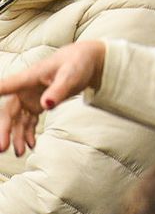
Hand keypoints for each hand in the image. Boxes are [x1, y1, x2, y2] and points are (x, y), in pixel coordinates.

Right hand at [0, 40, 105, 156]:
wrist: (88, 61)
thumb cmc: (77, 63)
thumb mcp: (71, 75)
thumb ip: (59, 90)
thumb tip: (47, 105)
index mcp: (28, 78)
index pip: (5, 87)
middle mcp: (25, 89)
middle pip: (9, 112)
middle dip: (4, 130)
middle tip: (2, 147)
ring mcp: (30, 98)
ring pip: (18, 120)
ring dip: (17, 136)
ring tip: (19, 152)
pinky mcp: (37, 104)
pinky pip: (29, 121)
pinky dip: (29, 133)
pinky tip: (31, 145)